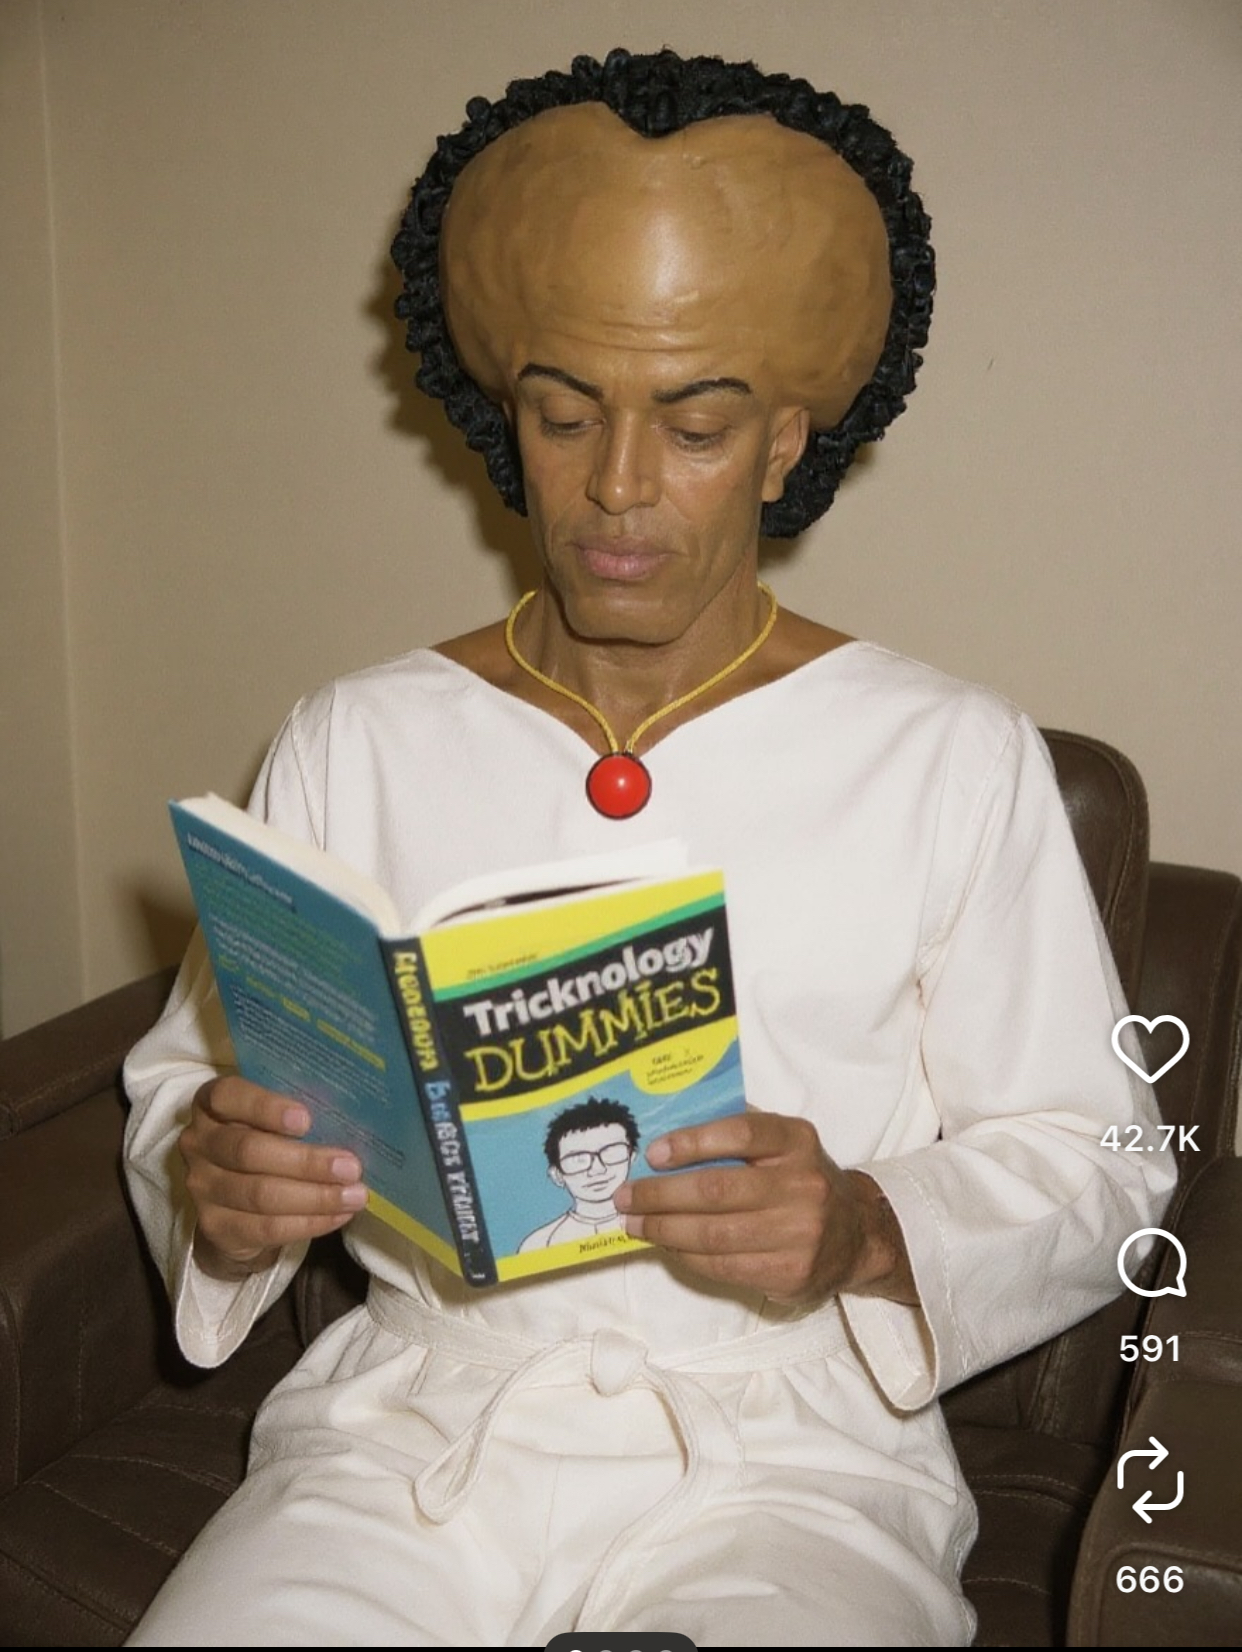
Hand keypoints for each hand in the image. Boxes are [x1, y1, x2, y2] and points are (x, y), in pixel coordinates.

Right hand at [179, 1076, 366, 1278]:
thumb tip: (353, 1119)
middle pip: (249, 1151)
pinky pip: (266, 1227)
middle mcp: (198, 1142)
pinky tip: (338, 1216)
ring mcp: (202, 1187)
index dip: (265, 1107)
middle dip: (306, 1162)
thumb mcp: (273, 1119)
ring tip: (355, 1195)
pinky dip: (308, 1223)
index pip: (228, 1096)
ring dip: (315, 1197)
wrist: (235, 1203)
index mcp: (212, 1104)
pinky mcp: (215, 1226)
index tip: (306, 1119)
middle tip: (351, 1167)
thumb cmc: (267, 1142)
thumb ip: (297, 1114)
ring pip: (260, 1194)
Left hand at [612, 1110, 916, 1306]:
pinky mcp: (790, 1273)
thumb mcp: (784, 1144)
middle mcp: (802, 1185)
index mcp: (797, 1141)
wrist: (855, 1235)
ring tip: (634, 1223)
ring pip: (714, 1234)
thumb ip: (740, 1132)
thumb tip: (670, 1130)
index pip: (742, 1133)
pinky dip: (686, 1256)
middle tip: (625, 1196)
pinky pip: (723, 1266)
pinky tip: (666, 1245)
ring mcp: (799, 1234)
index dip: (693, 1142)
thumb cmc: (800, 1179)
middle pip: (717, 1190)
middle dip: (660, 1195)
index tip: (654, 1153)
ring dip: (663, 1229)